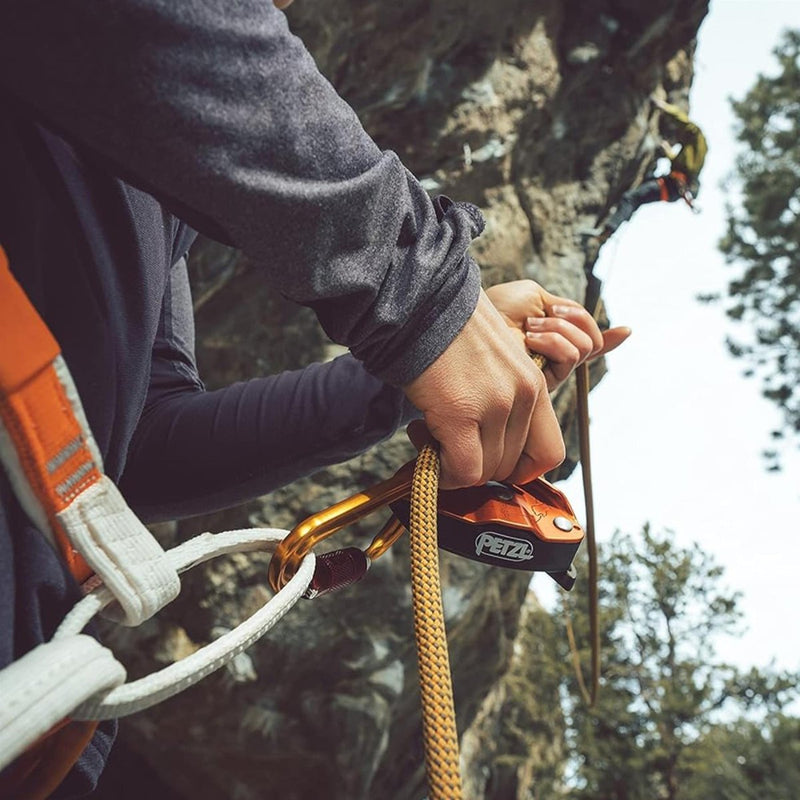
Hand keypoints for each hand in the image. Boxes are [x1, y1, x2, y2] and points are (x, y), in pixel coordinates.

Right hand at [403, 290, 564, 488]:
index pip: (549, 452)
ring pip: (485, 471)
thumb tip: (482, 438)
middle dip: (475, 464)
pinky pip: (463, 470)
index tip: (488, 459)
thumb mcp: (492, 360)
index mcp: (535, 382)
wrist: (418, 300)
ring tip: (427, 431)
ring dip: (453, 464)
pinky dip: (443, 472)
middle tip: (444, 441)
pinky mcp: (461, 413)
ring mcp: (495, 405)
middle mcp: (523, 395)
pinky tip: (422, 439)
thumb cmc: (445, 328)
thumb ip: (500, 395)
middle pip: (510, 466)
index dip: (519, 468)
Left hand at [485, 280, 630, 390]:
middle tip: (546, 315)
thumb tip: (591, 322)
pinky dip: (555, 342)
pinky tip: (532, 339)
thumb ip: (565, 310)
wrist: (474, 321)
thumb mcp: (535, 297)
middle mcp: (553, 356)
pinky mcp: (543, 383)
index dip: (611, 340)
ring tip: (531, 328)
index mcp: (552, 336)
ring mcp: (549, 370)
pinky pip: (570, 358)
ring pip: (584, 348)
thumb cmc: (497, 308)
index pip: (587, 344)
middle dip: (575, 319)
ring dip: (560, 329)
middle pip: (592, 342)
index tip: (627, 330)